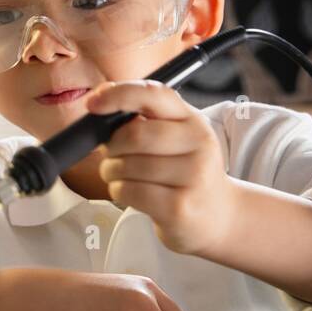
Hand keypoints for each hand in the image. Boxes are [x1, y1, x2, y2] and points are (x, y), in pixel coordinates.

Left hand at [84, 80, 237, 256]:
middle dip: (111, 147)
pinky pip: (128, 191)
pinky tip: (130, 192)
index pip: (154, 94)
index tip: (93, 103)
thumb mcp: (176, 138)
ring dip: (111, 171)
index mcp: (193, 120)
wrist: (218, 216)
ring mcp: (192, 177)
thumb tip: (99, 98)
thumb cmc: (185, 173)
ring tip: (122, 176)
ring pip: (126, 165)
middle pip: (133, 136)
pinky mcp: (178, 207)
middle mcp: (198, 144)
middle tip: (112, 155)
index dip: (119, 94)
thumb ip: (144, 118)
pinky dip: (118, 190)